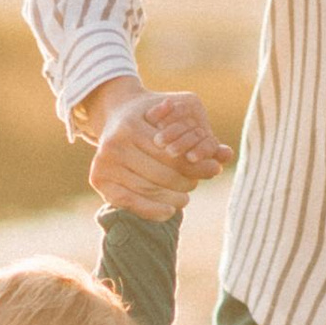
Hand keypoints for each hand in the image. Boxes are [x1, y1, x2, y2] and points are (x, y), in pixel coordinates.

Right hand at [76, 76, 229, 216]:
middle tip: (196, 184)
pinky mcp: (98, 179)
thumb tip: (227, 155)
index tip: (214, 169)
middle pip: (160, 174)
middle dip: (184, 181)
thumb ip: (199, 136)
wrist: (114, 113)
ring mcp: (104, 163)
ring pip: (147, 189)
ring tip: (185, 197)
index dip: (195, 164)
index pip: (171, 155)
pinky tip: (169, 211)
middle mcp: (114, 145)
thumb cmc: (150, 115)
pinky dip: (150, 210)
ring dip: (171, 197)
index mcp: (132, 128)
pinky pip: (128, 201)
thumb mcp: (173, 114)